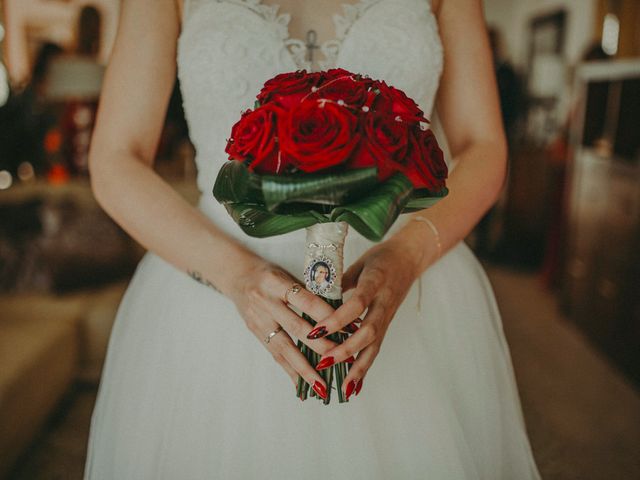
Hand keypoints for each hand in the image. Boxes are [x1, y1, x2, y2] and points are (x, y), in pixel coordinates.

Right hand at [228, 258, 338, 399]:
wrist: (237, 275)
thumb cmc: (271, 274)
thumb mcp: (289, 274)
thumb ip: (310, 292)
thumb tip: (342, 312)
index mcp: (277, 283)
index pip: (307, 301)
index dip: (329, 316)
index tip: (350, 329)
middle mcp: (265, 302)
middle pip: (296, 328)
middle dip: (321, 346)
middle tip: (343, 360)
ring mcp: (258, 320)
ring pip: (284, 348)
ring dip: (305, 369)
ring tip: (323, 386)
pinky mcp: (255, 333)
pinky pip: (275, 355)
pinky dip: (290, 371)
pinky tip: (302, 387)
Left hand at [306, 234, 425, 399]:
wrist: (409, 259)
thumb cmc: (380, 258)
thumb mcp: (358, 262)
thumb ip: (338, 281)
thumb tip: (314, 297)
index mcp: (375, 282)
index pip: (357, 303)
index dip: (337, 318)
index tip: (317, 330)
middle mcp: (383, 302)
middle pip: (368, 331)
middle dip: (346, 349)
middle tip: (324, 361)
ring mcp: (387, 316)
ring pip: (374, 345)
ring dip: (358, 368)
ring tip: (343, 388)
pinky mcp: (386, 325)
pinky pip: (375, 349)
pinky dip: (364, 368)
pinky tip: (353, 386)